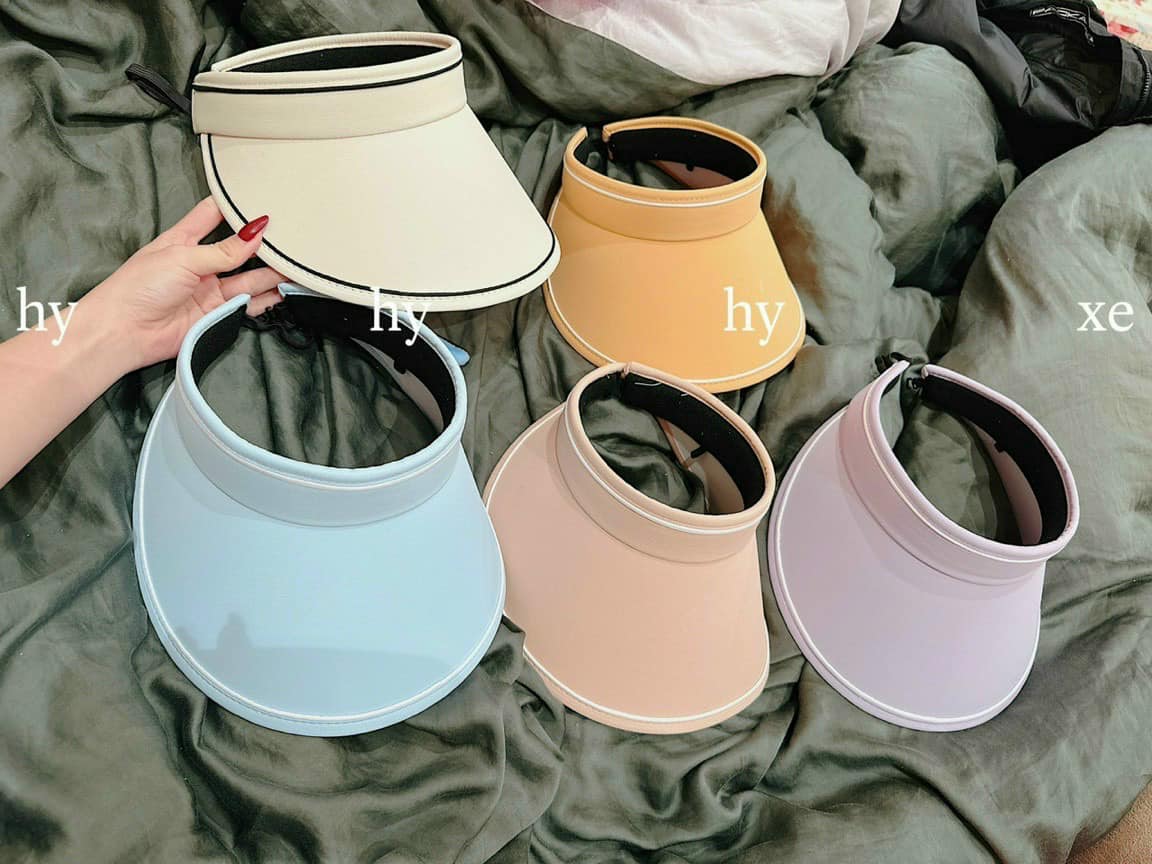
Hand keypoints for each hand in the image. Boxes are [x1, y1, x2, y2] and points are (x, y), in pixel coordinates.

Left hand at [85, 197, 283, 368]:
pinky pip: (247, 303)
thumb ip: (223, 250)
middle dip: (261, 242)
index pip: (211, 214)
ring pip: (248, 277)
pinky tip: (283, 290)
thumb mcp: (183, 258)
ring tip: (296, 264)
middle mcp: (199, 264)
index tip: (258, 196)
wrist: (124, 332)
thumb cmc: (139, 287)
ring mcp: (209, 290)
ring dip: (271, 272)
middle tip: (290, 235)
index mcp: (183, 240)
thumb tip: (254, 234)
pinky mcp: (216, 313)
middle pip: (237, 249)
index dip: (233, 205)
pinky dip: (266, 298)